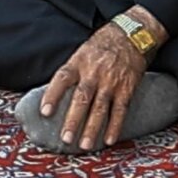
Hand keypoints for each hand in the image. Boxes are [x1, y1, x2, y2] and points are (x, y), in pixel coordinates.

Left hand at [40, 6, 165, 149]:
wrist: (133, 34)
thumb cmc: (104, 43)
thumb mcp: (83, 50)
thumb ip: (73, 70)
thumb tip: (56, 92)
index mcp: (80, 61)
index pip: (62, 78)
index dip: (52, 95)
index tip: (45, 112)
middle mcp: (95, 72)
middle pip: (82, 98)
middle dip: (73, 119)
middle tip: (66, 138)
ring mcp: (112, 81)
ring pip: (100, 108)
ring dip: (92, 128)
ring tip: (85, 144)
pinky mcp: (127, 88)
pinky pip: (120, 110)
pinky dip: (115, 126)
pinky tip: (109, 139)